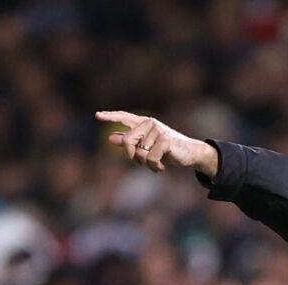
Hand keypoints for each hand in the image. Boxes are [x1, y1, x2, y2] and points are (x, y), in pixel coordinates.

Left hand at [95, 110, 217, 176]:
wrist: (190, 154)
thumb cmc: (168, 151)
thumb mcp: (147, 147)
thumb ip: (130, 142)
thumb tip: (110, 137)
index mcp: (144, 123)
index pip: (125, 117)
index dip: (111, 116)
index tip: (97, 116)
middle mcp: (150, 123)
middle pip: (127, 141)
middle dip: (132, 156)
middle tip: (142, 162)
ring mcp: (158, 130)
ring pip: (139, 153)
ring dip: (146, 164)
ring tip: (156, 164)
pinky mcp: (165, 139)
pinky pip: (150, 158)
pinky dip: (154, 167)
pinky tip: (161, 167)